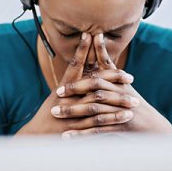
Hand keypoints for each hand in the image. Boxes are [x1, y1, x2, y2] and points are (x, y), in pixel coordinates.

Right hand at [17, 33, 136, 135]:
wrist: (36, 135)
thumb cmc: (49, 112)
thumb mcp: (58, 95)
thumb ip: (72, 82)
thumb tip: (86, 68)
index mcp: (63, 86)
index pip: (75, 64)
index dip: (83, 49)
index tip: (93, 35)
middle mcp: (68, 96)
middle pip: (93, 82)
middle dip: (113, 78)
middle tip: (130, 77)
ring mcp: (72, 111)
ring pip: (99, 101)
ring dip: (118, 99)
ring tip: (135, 99)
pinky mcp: (76, 127)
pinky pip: (98, 121)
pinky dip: (113, 118)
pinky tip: (125, 116)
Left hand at [55, 33, 171, 137]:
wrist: (152, 126)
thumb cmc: (133, 102)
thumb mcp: (123, 83)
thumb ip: (108, 66)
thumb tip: (98, 39)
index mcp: (119, 83)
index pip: (100, 73)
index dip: (83, 72)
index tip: (66, 72)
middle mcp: (120, 94)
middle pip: (96, 89)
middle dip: (76, 89)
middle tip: (58, 92)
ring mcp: (121, 111)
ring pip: (94, 109)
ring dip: (73, 111)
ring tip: (55, 112)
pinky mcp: (120, 127)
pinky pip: (98, 131)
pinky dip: (81, 135)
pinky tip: (67, 136)